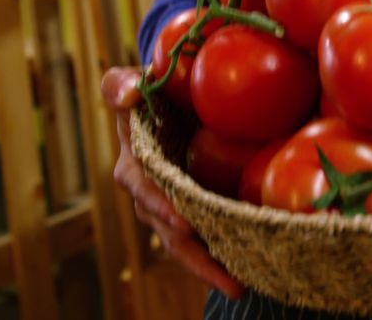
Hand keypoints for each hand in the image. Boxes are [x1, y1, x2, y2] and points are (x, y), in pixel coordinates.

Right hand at [102, 68, 244, 298]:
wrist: (167, 100)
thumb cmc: (148, 90)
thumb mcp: (129, 83)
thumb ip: (122, 86)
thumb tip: (128, 91)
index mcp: (134, 166)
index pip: (145, 191)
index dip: (162, 207)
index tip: (183, 224)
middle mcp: (150, 195)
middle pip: (169, 232)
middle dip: (196, 257)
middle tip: (227, 279)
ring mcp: (170, 208)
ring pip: (187, 245)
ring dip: (211, 268)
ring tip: (240, 288)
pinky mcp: (192, 211)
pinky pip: (205, 238)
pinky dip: (223, 256)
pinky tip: (250, 272)